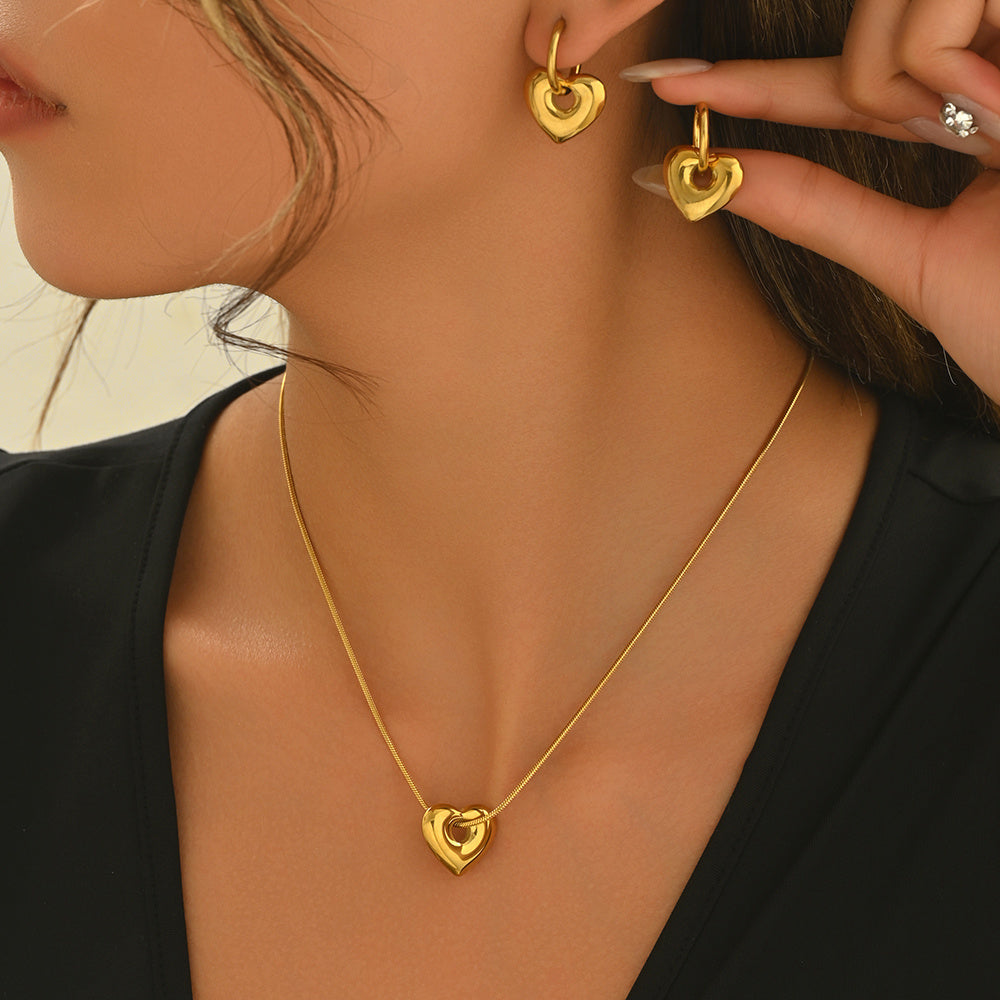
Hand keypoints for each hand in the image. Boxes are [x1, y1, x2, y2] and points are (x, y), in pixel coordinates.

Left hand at [623, 0, 999, 402]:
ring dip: (878, 86)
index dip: (758, 87)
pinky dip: (937, 76)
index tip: (664, 83)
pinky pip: (949, 53)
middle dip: (771, 77)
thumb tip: (714, 179)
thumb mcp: (913, 261)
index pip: (849, 95)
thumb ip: (823, 210)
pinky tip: (975, 120)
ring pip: (912, 37)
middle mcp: (996, 83)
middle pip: (871, 53)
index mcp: (969, 124)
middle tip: (663, 80)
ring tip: (931, 141)